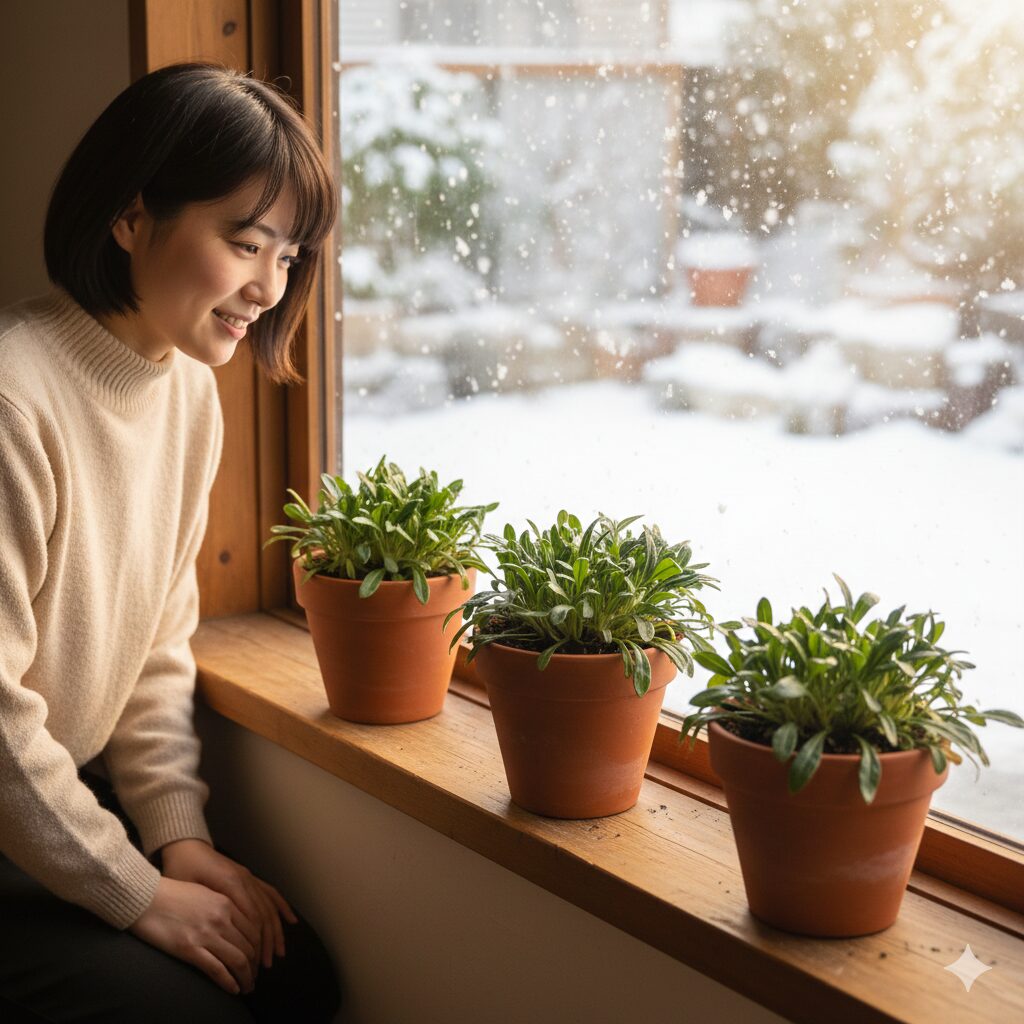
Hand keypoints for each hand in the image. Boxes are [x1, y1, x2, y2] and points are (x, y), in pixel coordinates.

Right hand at [128, 875, 258, 994]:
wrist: (145, 897)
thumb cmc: (171, 894)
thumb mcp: (204, 893)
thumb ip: (222, 906)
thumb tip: (234, 923)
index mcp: (226, 902)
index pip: (254, 929)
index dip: (259, 947)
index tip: (258, 958)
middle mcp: (221, 918)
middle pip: (249, 946)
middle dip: (255, 964)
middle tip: (254, 976)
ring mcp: (206, 934)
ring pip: (238, 960)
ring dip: (246, 976)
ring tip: (247, 986)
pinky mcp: (190, 949)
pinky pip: (217, 969)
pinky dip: (229, 982)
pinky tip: (233, 989)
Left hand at [159, 839, 297, 972]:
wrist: (186, 846)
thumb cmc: (181, 869)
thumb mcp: (187, 889)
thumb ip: (204, 907)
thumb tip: (219, 934)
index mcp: (231, 883)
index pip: (251, 917)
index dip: (255, 942)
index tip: (253, 963)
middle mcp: (245, 880)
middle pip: (263, 915)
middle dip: (267, 942)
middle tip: (265, 965)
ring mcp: (249, 877)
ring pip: (268, 906)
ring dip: (275, 930)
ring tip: (278, 952)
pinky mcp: (248, 877)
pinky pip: (270, 892)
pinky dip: (281, 907)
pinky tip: (290, 920)